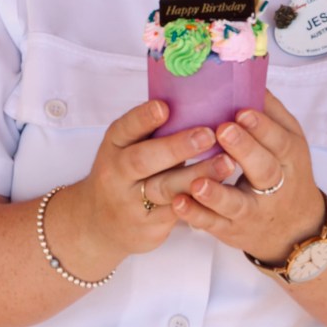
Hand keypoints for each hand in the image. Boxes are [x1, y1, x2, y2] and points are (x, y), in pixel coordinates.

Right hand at [73, 99, 235, 261]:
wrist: (99, 223)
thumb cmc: (124, 173)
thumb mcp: (125, 148)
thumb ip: (151, 131)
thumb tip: (194, 101)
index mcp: (114, 145)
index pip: (125, 128)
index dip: (144, 117)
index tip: (165, 107)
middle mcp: (117, 173)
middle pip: (144, 160)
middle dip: (176, 147)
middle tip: (208, 134)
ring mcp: (130, 202)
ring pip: (166, 188)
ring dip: (197, 175)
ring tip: (227, 162)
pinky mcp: (147, 226)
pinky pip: (177, 213)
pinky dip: (200, 201)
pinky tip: (222, 189)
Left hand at [170, 91, 325, 262]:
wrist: (294, 229)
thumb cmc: (284, 171)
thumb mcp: (288, 141)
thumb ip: (271, 111)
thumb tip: (248, 76)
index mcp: (288, 158)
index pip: (279, 140)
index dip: (262, 127)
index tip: (242, 111)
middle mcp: (274, 186)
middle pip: (263, 169)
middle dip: (244, 149)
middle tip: (222, 131)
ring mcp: (252, 211)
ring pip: (235, 203)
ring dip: (216, 191)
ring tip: (196, 181)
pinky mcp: (232, 230)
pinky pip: (213, 224)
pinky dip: (195, 214)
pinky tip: (177, 202)